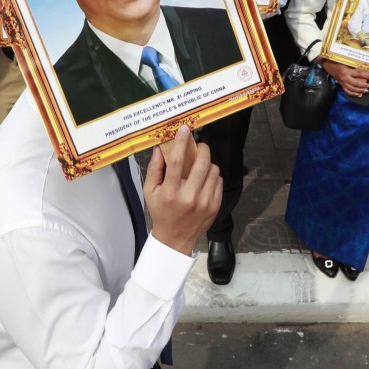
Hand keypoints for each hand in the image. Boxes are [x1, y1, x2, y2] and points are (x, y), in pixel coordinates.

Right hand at [144, 126, 221, 255]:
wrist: (175, 238)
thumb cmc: (161, 212)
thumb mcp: (150, 192)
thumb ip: (154, 169)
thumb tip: (160, 148)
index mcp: (171, 192)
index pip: (177, 161)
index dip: (182, 142)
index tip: (185, 130)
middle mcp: (189, 197)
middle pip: (202, 164)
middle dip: (202, 149)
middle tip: (199, 146)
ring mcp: (204, 203)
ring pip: (213, 171)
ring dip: (208, 164)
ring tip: (200, 166)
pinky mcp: (214, 206)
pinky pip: (218, 182)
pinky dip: (213, 177)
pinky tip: (204, 180)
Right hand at [322, 60, 368, 98]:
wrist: (327, 64)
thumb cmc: (336, 61)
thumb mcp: (346, 61)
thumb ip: (354, 65)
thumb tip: (364, 68)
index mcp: (346, 71)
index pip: (358, 73)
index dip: (366, 75)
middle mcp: (344, 78)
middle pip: (356, 83)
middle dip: (363, 85)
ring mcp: (342, 82)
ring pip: (352, 89)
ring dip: (359, 91)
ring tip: (365, 91)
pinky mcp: (340, 84)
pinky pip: (347, 91)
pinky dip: (352, 94)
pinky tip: (358, 94)